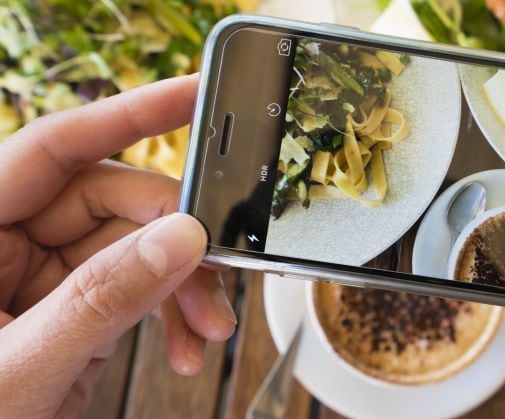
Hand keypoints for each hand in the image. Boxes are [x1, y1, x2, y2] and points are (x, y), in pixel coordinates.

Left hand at [0, 75, 236, 417]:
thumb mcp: (22, 367)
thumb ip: (100, 300)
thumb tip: (178, 239)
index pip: (54, 148)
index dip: (128, 114)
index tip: (194, 95)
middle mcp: (7, 239)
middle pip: (113, 200)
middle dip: (176, 240)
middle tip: (217, 273)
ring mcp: (42, 273)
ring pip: (136, 246)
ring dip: (183, 287)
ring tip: (208, 329)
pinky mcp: (72, 305)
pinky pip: (137, 287)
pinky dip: (171, 313)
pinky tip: (187, 345)